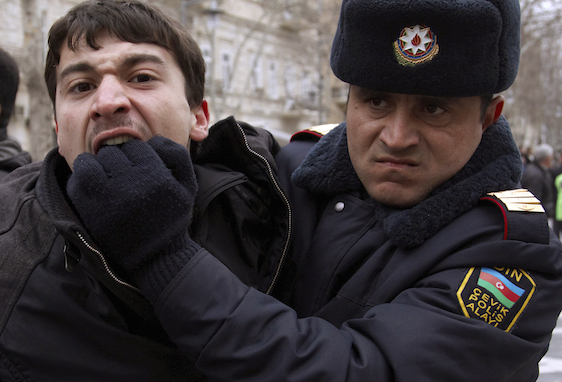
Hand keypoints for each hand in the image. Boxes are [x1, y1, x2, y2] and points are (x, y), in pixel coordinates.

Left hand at [66, 136, 196, 279]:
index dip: (136, 155)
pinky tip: (95, 187)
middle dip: (118, 161)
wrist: (157, 258)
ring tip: (106, 178)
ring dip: (97, 166)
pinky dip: (83, 178)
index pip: (136, 146)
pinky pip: (78, 179)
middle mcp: (130, 184)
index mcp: (156, 176)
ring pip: (90, 161)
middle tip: (123, 175)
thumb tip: (153, 138)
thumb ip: (176, 154)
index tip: (139, 168)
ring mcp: (107, 197)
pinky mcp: (89, 209)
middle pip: (113, 152)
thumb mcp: (188, 185)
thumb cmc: (172, 218)